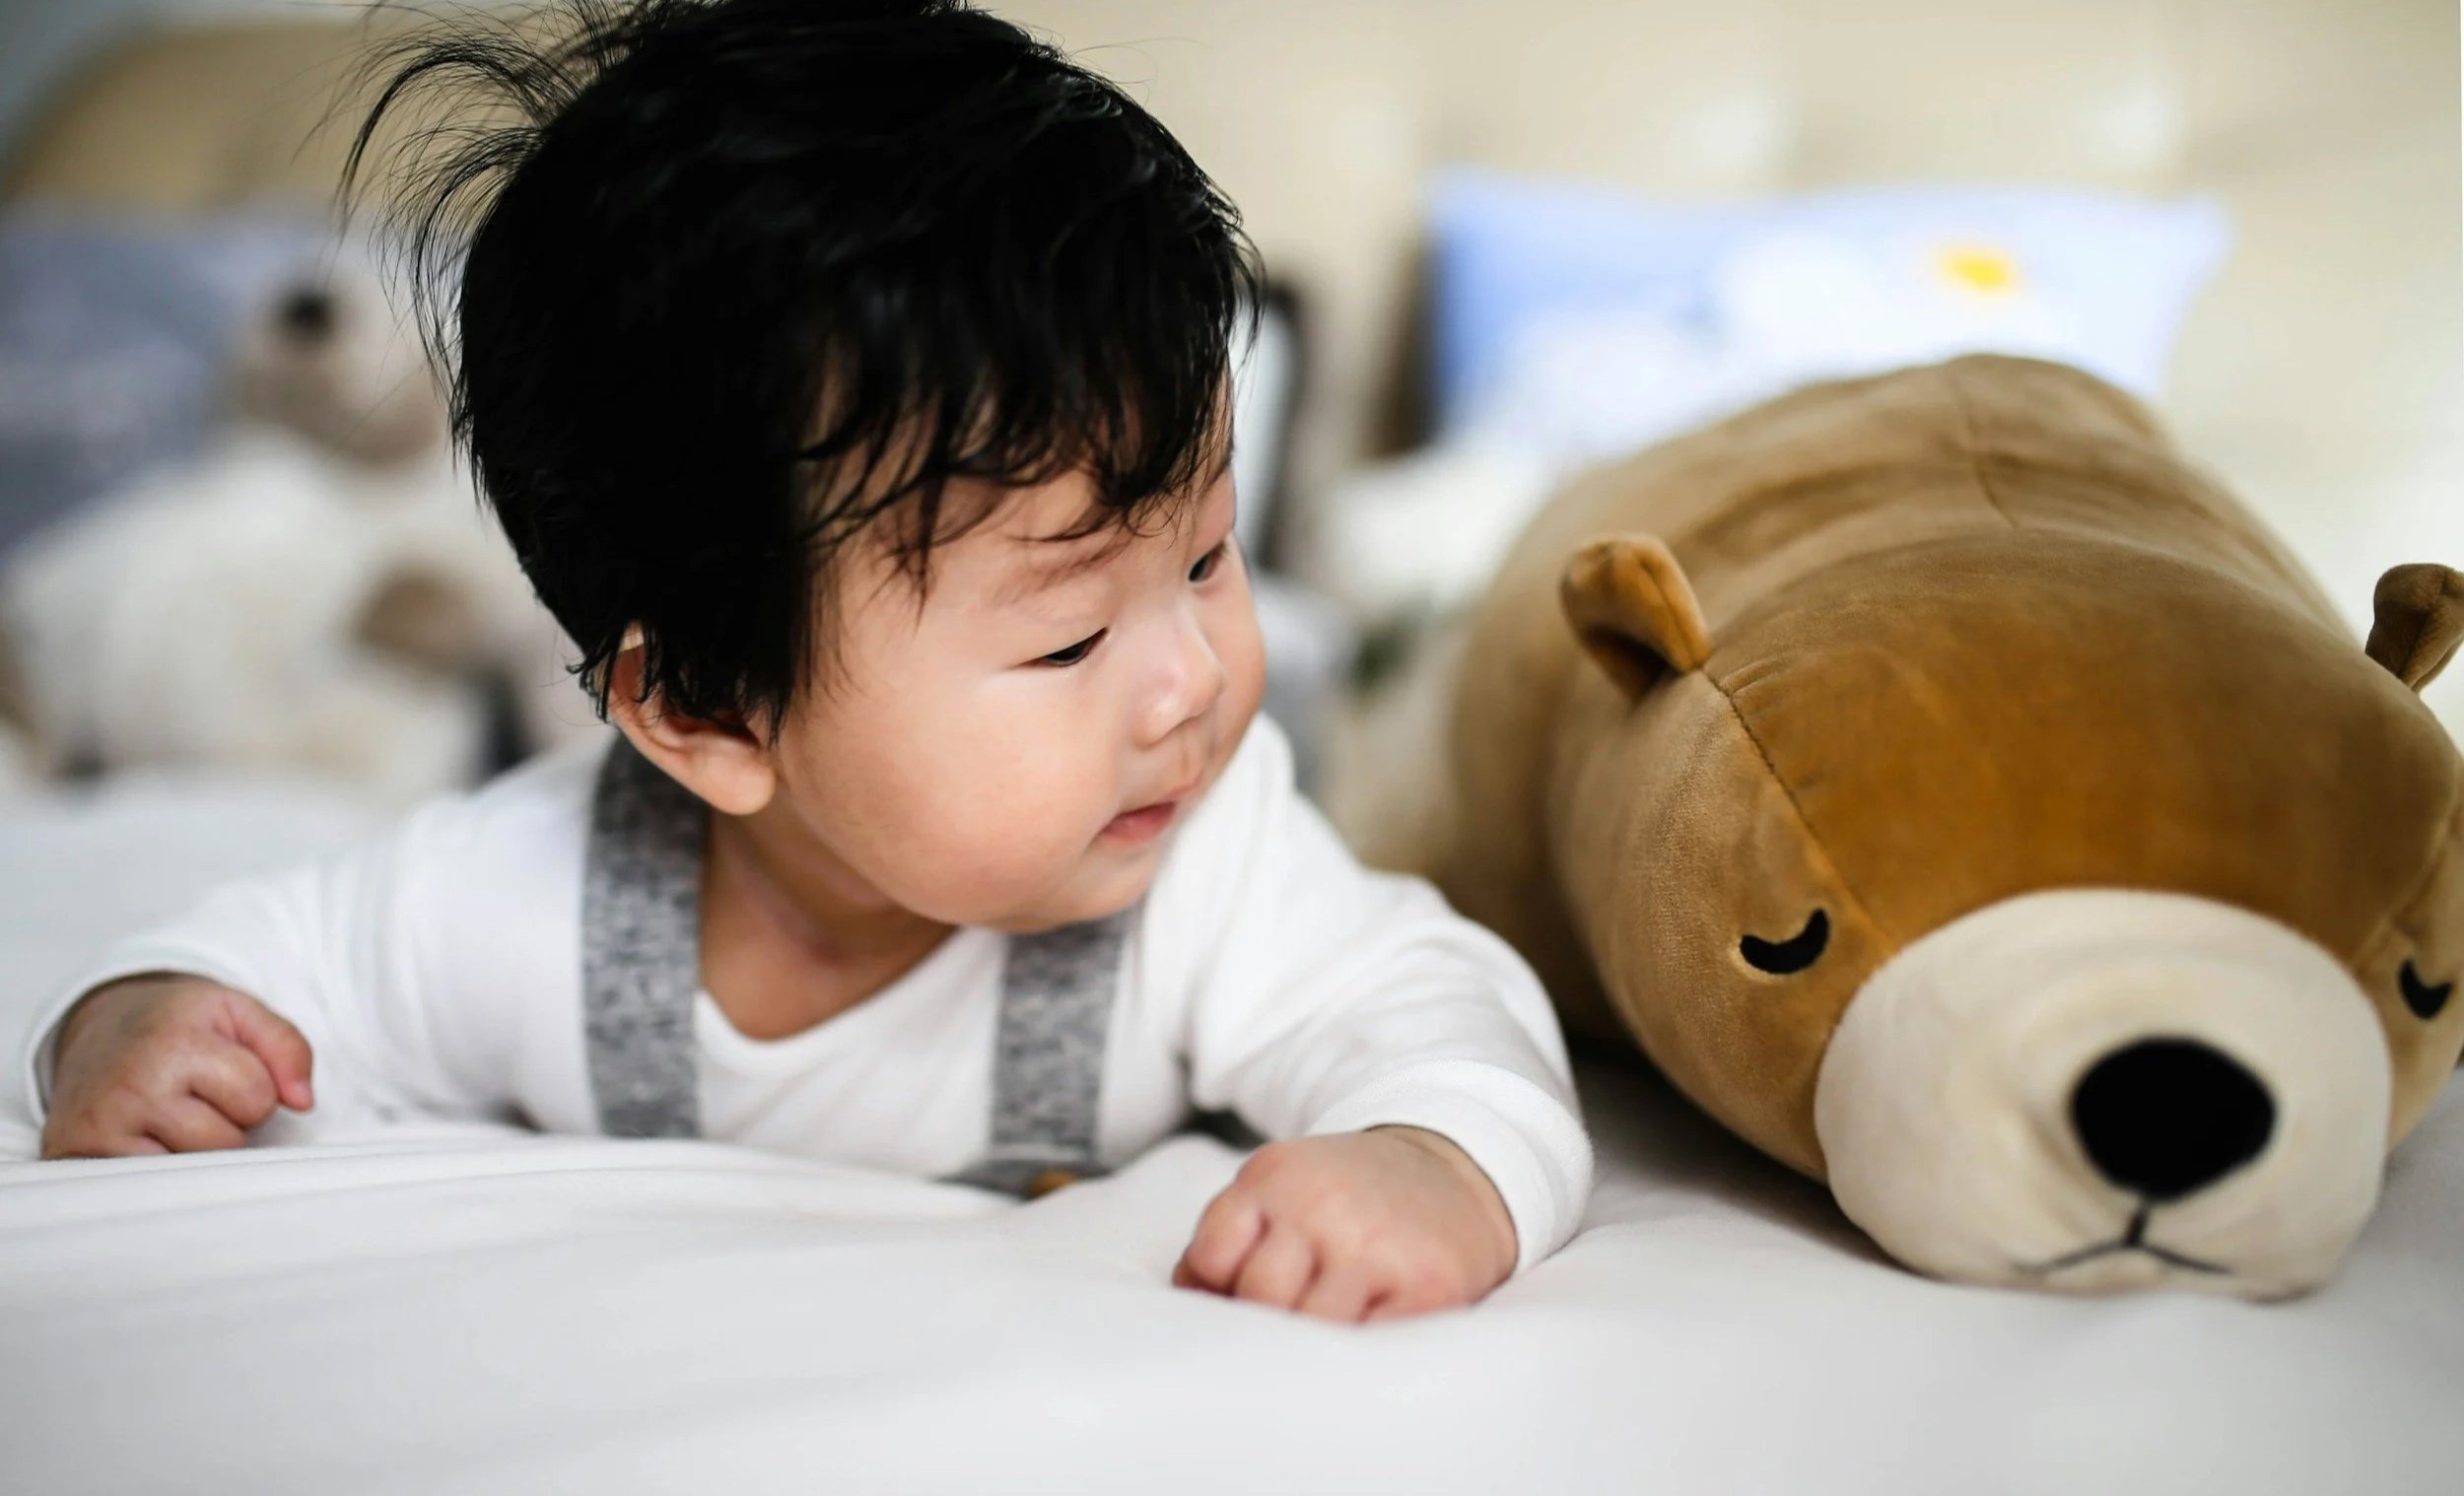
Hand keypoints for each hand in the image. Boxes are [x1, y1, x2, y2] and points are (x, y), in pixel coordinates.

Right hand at [40, 973, 314, 1159]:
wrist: (99, 1026)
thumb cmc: (178, 1024)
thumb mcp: (237, 1012)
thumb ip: (287, 1047)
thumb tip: (304, 1102)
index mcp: (175, 1042)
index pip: (257, 1098)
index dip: (256, 1089)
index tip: (225, 1072)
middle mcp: (132, 1084)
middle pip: (226, 1142)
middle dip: (226, 1124)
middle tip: (195, 1096)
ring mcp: (101, 1124)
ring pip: (192, 1172)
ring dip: (195, 1150)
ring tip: (172, 1114)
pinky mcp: (78, 1154)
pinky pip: (150, 1187)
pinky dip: (160, 1169)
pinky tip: (147, 1137)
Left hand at [1172, 1126, 1516, 1322]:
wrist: (1455, 1170)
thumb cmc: (1352, 1195)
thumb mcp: (1284, 1186)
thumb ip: (1233, 1234)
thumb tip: (1190, 1300)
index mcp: (1276, 1175)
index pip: (1210, 1257)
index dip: (1219, 1289)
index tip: (1244, 1294)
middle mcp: (1323, 1203)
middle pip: (1258, 1297)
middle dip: (1269, 1317)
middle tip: (1296, 1313)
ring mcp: (1375, 1245)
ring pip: (1307, 1328)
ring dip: (1314, 1339)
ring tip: (1334, 1320)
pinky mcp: (1426, 1287)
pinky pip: (1367, 1347)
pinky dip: (1359, 1350)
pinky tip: (1368, 1327)